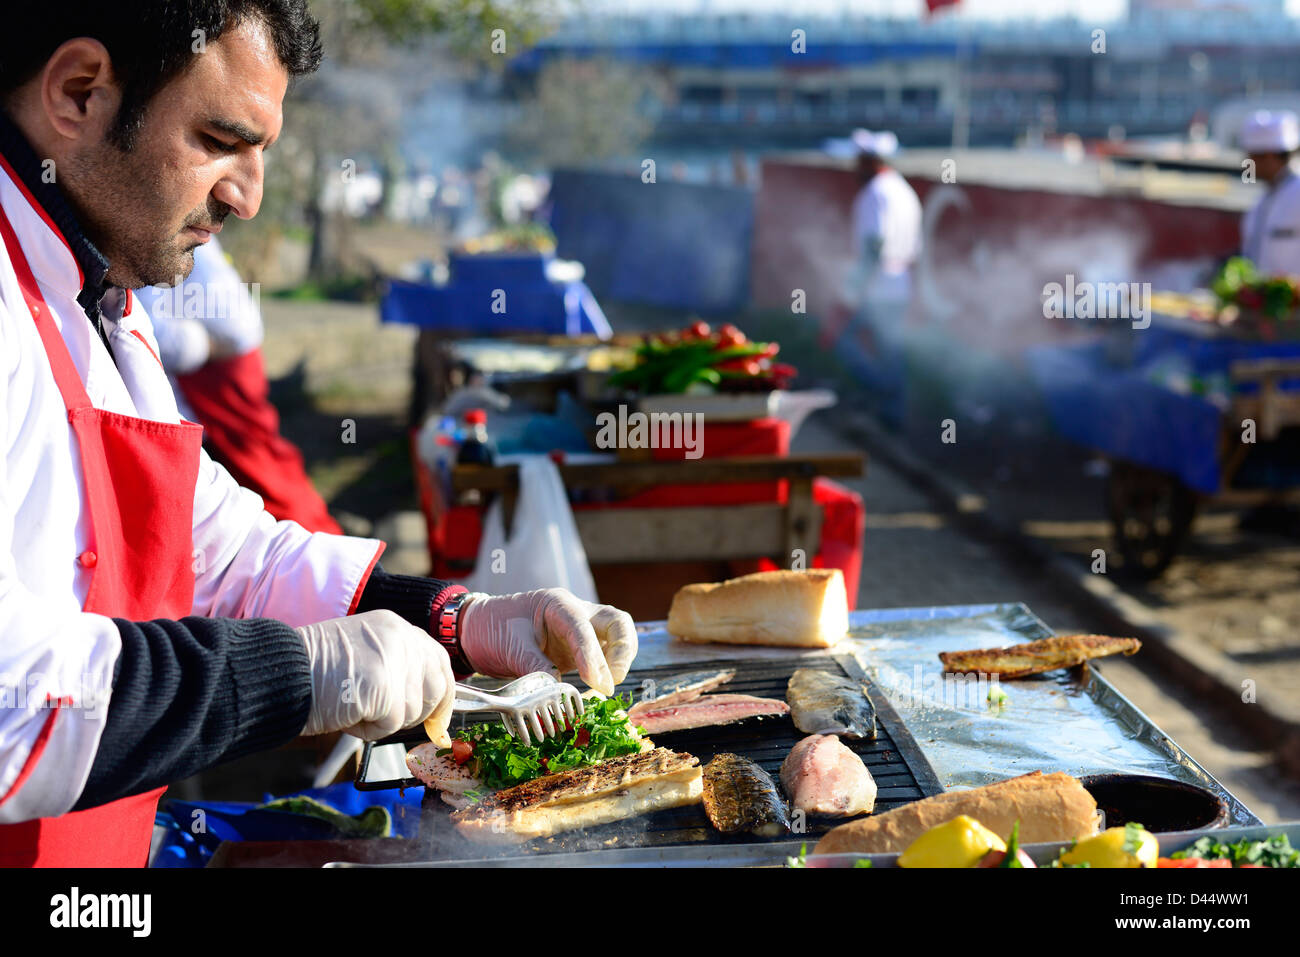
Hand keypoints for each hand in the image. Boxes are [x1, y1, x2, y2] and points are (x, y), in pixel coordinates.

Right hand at [296, 609, 455, 741]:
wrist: (280, 674)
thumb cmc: (314, 672)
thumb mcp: (363, 655)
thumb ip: (396, 668)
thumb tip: (428, 704)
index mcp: (395, 627)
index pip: (438, 660)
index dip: (443, 693)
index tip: (438, 718)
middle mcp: (400, 637)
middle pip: (436, 687)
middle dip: (417, 712)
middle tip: (385, 717)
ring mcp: (393, 659)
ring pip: (413, 711)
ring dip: (384, 721)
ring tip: (352, 706)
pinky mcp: (383, 685)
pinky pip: (391, 725)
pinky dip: (369, 731)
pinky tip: (347, 714)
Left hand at [458, 589, 636, 695]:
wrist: (477, 631)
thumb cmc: (491, 628)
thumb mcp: (510, 646)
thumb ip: (535, 666)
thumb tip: (558, 689)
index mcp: (557, 605)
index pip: (584, 627)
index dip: (592, 656)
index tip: (595, 682)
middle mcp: (576, 613)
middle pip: (617, 623)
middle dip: (622, 652)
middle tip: (611, 682)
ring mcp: (580, 632)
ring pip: (616, 639)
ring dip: (618, 664)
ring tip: (603, 688)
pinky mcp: (577, 651)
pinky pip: (603, 658)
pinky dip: (605, 674)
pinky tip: (596, 691)